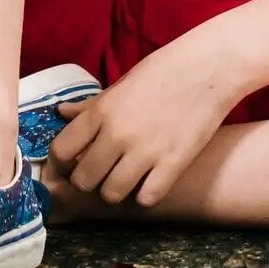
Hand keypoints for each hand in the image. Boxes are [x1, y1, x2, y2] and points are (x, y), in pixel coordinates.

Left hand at [47, 37, 239, 207]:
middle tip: (100, 173)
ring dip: (115, 190)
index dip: (63, 162)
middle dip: (88, 180)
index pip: (61, 152)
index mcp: (102, 110)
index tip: (73, 161)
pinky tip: (150, 181)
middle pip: (82, 180)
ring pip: (110, 194)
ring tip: (125, 179)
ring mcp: (146, 151)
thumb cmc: (162, 72)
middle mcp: (118, 133)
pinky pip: (145, 199)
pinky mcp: (173, 164)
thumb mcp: (121, 85)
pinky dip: (145, 194)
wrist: (208, 68)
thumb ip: (90, 106)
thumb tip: (60, 112)